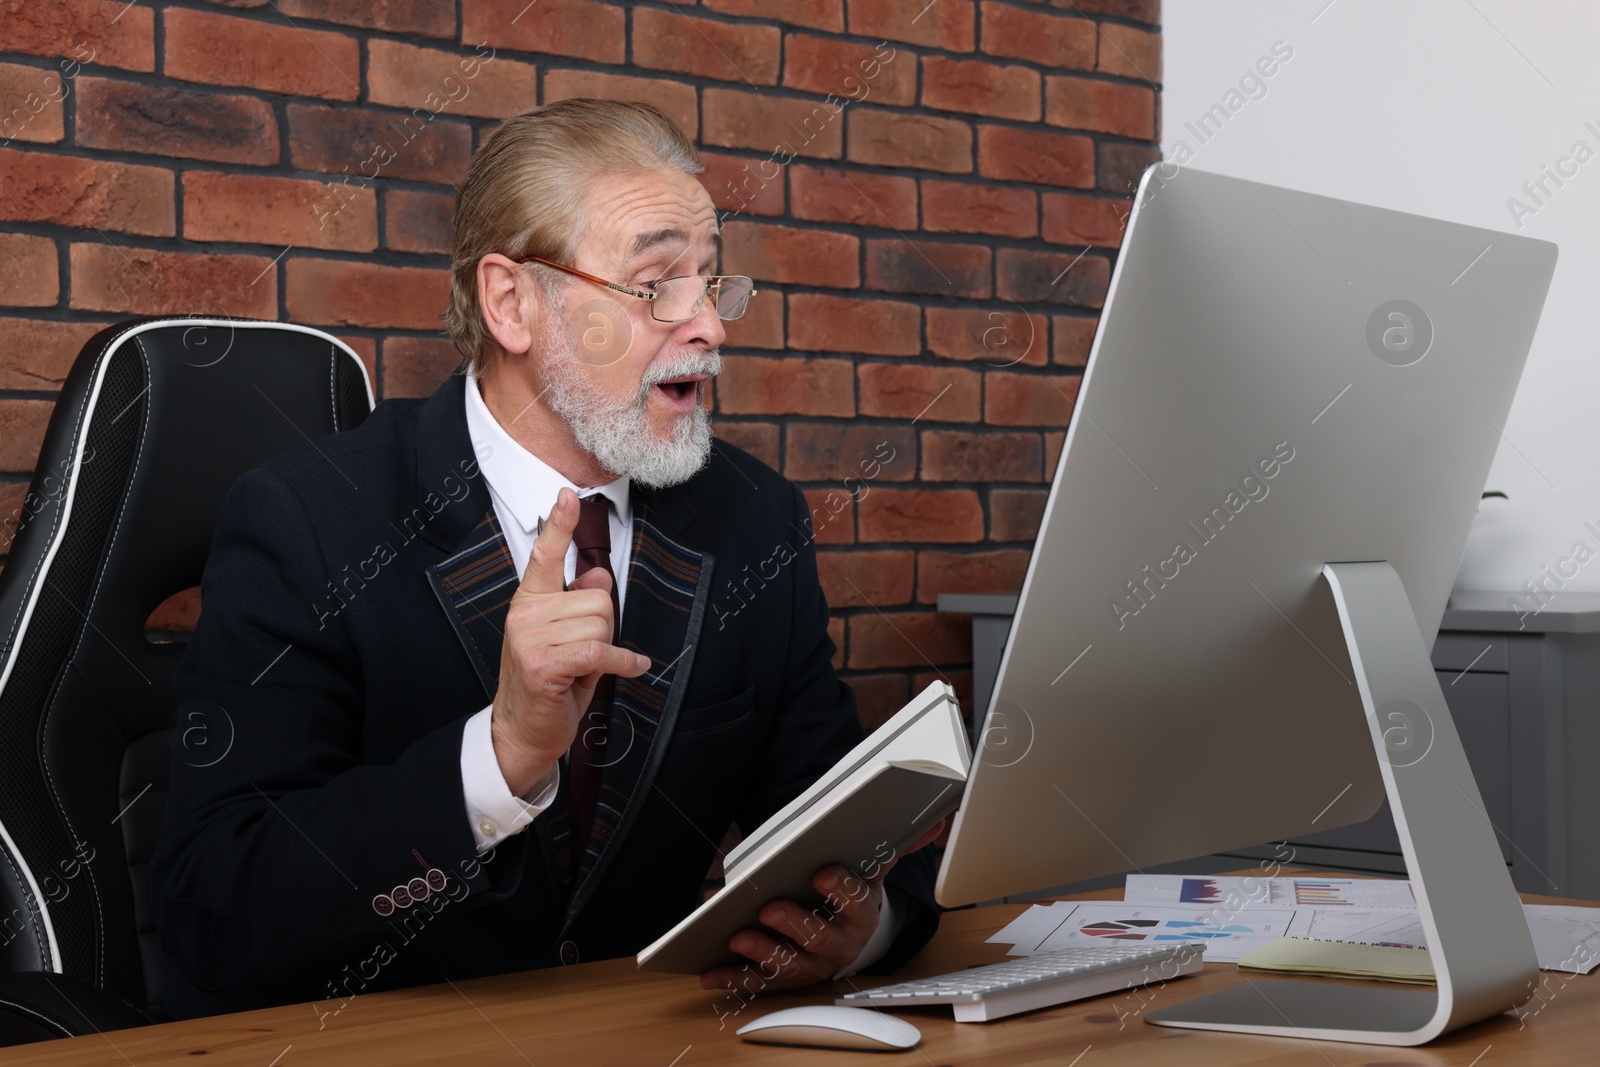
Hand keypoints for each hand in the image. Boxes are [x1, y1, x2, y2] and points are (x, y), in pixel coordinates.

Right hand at [490, 487, 650, 795]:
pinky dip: (621, 662)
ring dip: (606, 649)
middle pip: (598, 598)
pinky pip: (600, 650)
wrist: (522, 732)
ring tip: (582, 668)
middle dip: (604, 627)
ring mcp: (530, 639)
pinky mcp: (543, 665)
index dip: (559, 524)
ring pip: (601, 623)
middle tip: (584, 654)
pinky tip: (630, 668)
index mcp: (529, 601)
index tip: (567, 495)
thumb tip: (600, 573)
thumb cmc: (548, 685)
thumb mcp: (566, 638)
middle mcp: (525, 613)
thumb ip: (579, 602)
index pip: (544, 554)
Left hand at [699, 818, 945, 991]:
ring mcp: (809, 966)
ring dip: (762, 952)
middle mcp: (837, 946)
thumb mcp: (871, 871)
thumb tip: (937, 819)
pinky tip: (711, 970)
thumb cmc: (848, 898)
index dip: (840, 889)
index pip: (856, 902)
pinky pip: (758, 983)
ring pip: (788, 964)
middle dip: (794, 923)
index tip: (822, 872)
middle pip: (819, 938)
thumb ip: (894, 846)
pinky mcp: (781, 979)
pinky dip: (734, 977)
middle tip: (770, 906)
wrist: (842, 937)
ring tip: (738, 935)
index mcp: (860, 915)